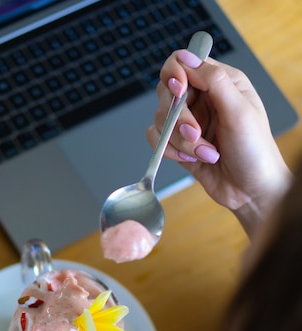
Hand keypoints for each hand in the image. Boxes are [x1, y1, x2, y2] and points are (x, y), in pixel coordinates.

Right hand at [147, 49, 291, 233]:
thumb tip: (187, 56)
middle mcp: (203, 99)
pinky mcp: (179, 144)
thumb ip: (214, 80)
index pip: (184, 62)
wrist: (251, 191)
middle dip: (178, 117)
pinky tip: (192, 159)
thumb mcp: (239, 110)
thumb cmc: (255, 151)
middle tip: (197, 134)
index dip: (175, 74)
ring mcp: (190, 122)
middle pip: (167, 92)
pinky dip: (171, 151)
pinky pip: (157, 139)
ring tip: (206, 152)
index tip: (179, 91)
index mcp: (221, 82)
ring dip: (180, 141)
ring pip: (161, 119)